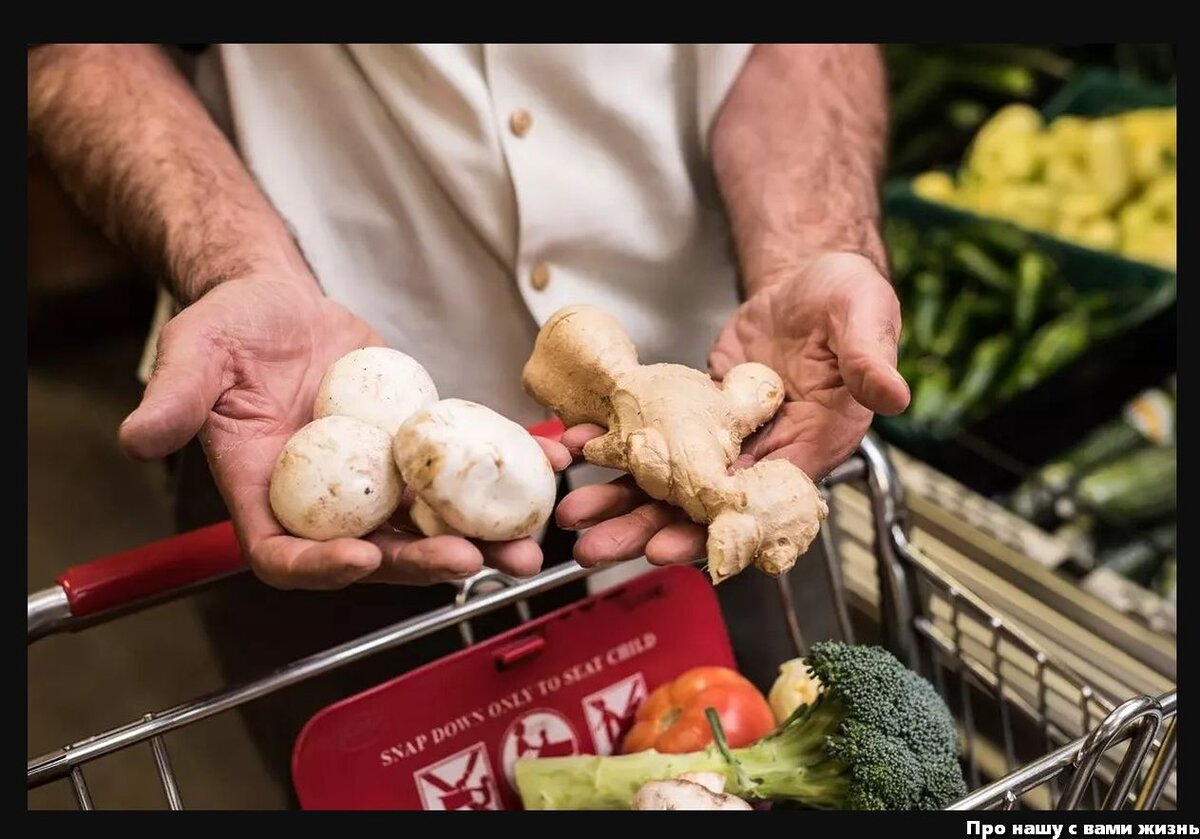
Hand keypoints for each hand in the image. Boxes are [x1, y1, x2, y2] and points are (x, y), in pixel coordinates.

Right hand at [120, 274, 570, 588]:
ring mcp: (377, 480)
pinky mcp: (416, 447)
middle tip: (472, 561)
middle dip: (424, 563)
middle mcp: (328, 502)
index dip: (322, 567)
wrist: (280, 306)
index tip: (361, 558)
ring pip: (431, 521)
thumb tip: (139, 437)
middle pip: (376, 552)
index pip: (287, 555)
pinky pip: (462, 467)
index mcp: (267, 498)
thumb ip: (175, 400)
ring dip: (482, 537)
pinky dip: (506, 468)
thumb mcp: (196, 357)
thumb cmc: (230, 331)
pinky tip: (551, 460)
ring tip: (529, 544)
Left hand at [555, 252, 908, 567]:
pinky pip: (656, 439)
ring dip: (624, 500)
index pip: (759, 505)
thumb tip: (892, 393)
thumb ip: (870, 357)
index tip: (670, 549)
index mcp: (811, 445)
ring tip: (576, 516)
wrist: (808, 282)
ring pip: (671, 482)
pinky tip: (579, 451)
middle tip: (598, 548)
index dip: (715, 531)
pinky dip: (618, 447)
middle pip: (702, 506)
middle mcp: (766, 453)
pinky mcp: (697, 415)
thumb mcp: (865, 316)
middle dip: (649, 529)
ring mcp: (727, 438)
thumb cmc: (848, 300)